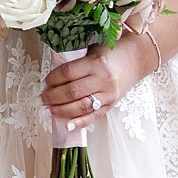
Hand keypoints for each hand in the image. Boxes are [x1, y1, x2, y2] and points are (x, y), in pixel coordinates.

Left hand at [41, 30, 156, 134]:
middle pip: (72, 91)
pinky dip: (80, 123)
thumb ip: (76, 64)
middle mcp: (102, 79)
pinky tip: (67, 126)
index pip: (67, 73)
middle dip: (52, 97)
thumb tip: (52, 79)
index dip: (52, 79)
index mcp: (95, 63)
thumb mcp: (92, 51)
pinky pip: (94, 116)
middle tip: (42, 98)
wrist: (136, 59)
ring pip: (81, 106)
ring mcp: (108, 94)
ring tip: (49, 110)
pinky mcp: (111, 104)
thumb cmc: (111, 53)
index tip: (44, 82)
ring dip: (61, 110)